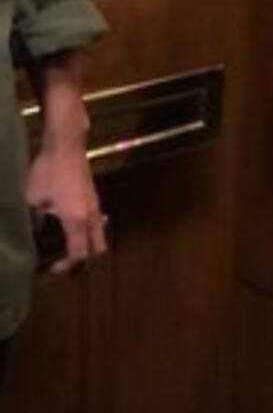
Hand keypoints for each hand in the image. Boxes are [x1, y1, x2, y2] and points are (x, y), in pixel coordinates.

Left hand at [26, 138, 106, 274]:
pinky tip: (70, 225)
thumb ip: (35, 220)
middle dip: (85, 260)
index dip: (67, 266)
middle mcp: (91, 216)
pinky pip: (96, 221)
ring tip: (68, 246)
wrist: (66, 145)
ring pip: (99, 234)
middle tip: (67, 263)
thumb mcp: (33, 199)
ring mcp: (95, 204)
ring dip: (88, 244)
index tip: (51, 267)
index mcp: (76, 220)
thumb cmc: (48, 172)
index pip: (79, 253)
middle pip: (98, 248)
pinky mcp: (94, 195)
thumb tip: (34, 233)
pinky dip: (87, 230)